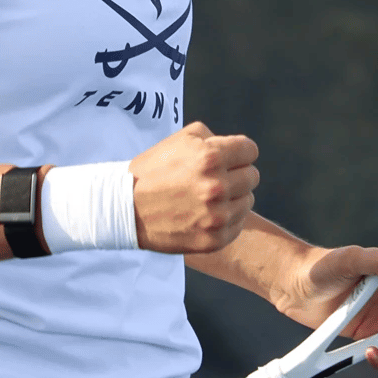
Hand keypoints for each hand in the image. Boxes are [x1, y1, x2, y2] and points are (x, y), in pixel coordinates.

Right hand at [129, 122, 258, 253]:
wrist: (126, 208)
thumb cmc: (154, 169)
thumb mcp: (181, 139)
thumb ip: (214, 138)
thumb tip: (236, 149)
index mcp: (210, 158)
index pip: (250, 151)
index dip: (238, 153)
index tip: (227, 159)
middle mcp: (217, 187)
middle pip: (252, 176)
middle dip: (236, 174)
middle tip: (214, 179)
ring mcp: (216, 217)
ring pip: (247, 201)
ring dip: (233, 197)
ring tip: (208, 198)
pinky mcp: (214, 240)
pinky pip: (238, 224)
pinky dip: (227, 219)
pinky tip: (206, 214)